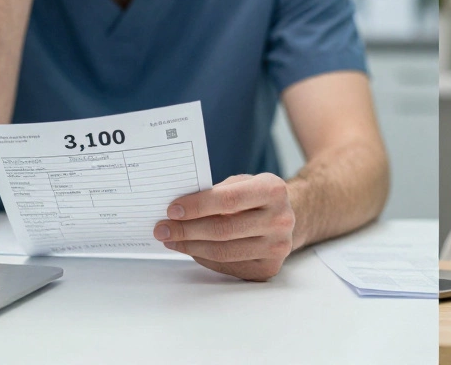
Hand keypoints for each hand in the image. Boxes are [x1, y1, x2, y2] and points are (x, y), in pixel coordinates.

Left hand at [154, 173, 296, 280]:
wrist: (288, 217)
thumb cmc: (257, 197)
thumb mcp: (244, 182)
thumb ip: (218, 192)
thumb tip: (179, 210)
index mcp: (273, 190)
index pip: (228, 200)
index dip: (197, 206)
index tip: (172, 210)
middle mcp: (280, 220)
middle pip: (223, 230)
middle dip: (186, 230)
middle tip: (162, 229)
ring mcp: (277, 247)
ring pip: (223, 252)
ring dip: (190, 246)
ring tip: (171, 240)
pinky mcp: (268, 268)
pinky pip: (227, 266)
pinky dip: (204, 258)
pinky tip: (191, 249)